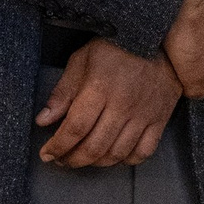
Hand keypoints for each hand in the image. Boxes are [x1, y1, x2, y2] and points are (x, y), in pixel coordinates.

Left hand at [37, 40, 180, 167]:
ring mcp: (143, 115)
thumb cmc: (116, 48)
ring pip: (117, 153)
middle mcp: (122, 106)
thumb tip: (43, 120)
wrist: (160, 40)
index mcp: (99, 89)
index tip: (47, 154)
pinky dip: (127, 160)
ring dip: (96, 163)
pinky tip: (114, 156)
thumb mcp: (82, 60)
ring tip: (83, 159)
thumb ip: (62, 92)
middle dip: (73, 159)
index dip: (58, 146)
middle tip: (62, 160)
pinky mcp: (159, 119)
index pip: (75, 128)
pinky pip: (143, 151)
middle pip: (94, 147)